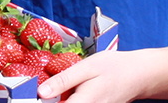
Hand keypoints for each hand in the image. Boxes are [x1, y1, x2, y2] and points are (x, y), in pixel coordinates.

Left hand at [39, 42, 167, 102]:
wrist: (139, 75)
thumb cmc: (114, 67)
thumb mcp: (87, 67)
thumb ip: (63, 80)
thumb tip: (40, 93)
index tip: (28, 97)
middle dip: (49, 102)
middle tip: (41, 92)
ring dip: (59, 100)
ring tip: (51, 92)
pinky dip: (68, 100)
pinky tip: (66, 93)